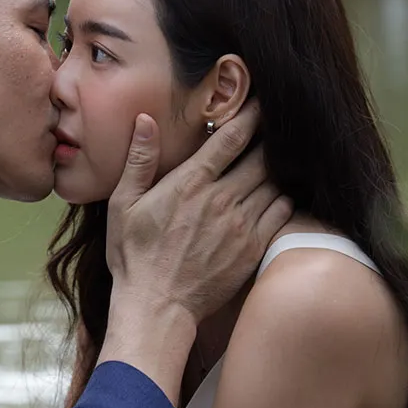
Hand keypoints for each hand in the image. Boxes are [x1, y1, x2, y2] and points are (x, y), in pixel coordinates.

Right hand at [105, 101, 291, 324]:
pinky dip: (284, 197)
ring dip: (279, 166)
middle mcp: (221, 200)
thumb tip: (145, 120)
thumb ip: (139, 160)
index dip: (249, 115)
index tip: (260, 101)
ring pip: (274, 182)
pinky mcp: (253, 248)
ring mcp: (241, 225)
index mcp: (190, 183)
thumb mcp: (123, 204)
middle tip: (278, 124)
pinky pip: (281, 213)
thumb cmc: (134, 255)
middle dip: (270, 137)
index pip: (230, 139)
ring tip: (284, 154)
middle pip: (260, 157)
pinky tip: (281, 191)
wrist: (157, 306)